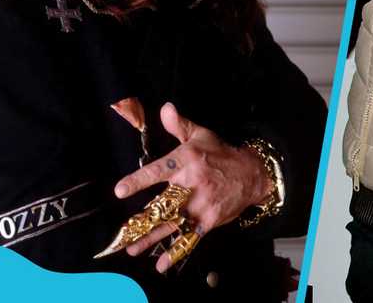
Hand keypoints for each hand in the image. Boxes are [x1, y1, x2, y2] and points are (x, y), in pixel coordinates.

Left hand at [114, 103, 272, 272]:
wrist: (253, 173)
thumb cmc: (221, 154)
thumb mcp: (201, 135)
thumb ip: (179, 125)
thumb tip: (164, 108)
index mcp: (188, 161)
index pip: (159, 171)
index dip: (138, 181)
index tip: (120, 191)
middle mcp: (194, 184)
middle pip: (163, 204)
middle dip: (142, 220)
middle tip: (121, 234)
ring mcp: (202, 205)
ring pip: (172, 224)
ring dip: (150, 239)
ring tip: (131, 248)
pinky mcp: (210, 220)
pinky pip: (189, 238)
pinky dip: (175, 253)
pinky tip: (161, 263)